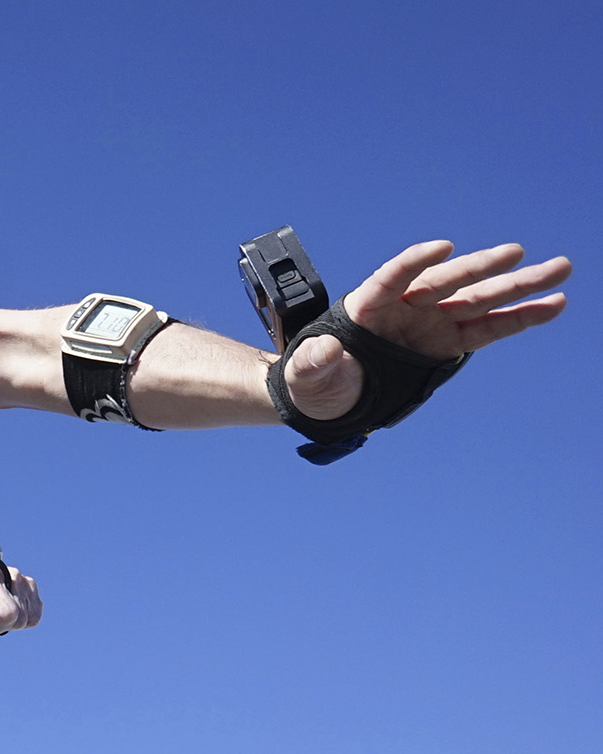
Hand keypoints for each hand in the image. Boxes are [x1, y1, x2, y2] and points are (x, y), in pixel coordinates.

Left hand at [284, 242, 570, 419]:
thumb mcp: (307, 373)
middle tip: (517, 252)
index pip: (392, 277)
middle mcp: (406, 307)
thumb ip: (315, 361)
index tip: (441, 247)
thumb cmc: (315, 378)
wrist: (330, 393)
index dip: (414, 262)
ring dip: (518, 285)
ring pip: (479, 299)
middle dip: (481, 267)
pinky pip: (488, 329)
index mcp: (367, 305)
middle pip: (447, 282)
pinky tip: (553, 305)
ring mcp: (431, 322)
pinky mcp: (449, 342)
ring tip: (559, 269)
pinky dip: (519, 318)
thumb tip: (325, 351)